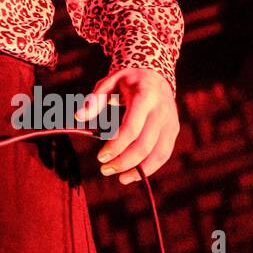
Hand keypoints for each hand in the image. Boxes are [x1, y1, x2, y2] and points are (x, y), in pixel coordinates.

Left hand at [74, 67, 178, 183]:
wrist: (155, 74)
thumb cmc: (128, 80)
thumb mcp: (110, 82)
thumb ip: (95, 100)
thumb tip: (78, 117)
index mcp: (145, 96)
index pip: (131, 128)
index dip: (116, 146)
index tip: (100, 157)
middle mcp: (162, 111)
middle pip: (145, 144)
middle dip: (124, 161)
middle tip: (104, 169)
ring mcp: (171, 121)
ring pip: (159, 153)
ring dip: (139, 170)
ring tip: (120, 178)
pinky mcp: (174, 130)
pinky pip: (164, 153)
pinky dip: (150, 167)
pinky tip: (134, 174)